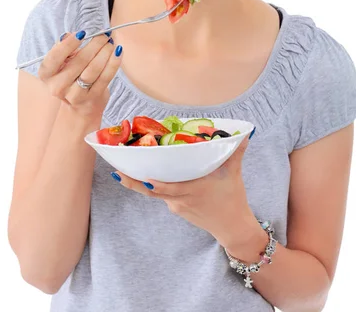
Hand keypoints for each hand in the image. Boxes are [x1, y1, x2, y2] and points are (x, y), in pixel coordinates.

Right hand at [38, 31, 122, 117]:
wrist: (80, 104)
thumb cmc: (71, 76)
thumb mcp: (63, 61)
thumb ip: (64, 47)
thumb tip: (70, 35)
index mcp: (46, 74)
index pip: (55, 57)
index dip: (68, 44)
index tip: (82, 33)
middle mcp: (57, 86)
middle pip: (78, 61)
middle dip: (94, 44)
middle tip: (104, 35)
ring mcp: (75, 95)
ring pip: (93, 70)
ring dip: (105, 52)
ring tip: (111, 43)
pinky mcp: (92, 98)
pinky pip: (105, 78)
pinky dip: (113, 63)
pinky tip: (118, 52)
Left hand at [113, 137, 254, 247]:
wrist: (232, 228)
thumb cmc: (233, 200)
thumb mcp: (234, 175)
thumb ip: (236, 153)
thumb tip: (244, 133)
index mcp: (193, 189)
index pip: (168, 188)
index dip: (154, 184)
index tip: (141, 175)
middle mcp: (181, 199)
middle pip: (152, 192)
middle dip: (133, 182)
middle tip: (117, 171)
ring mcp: (177, 206)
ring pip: (155, 194)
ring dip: (139, 184)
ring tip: (122, 172)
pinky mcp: (178, 209)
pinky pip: (163, 197)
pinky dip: (154, 187)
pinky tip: (148, 177)